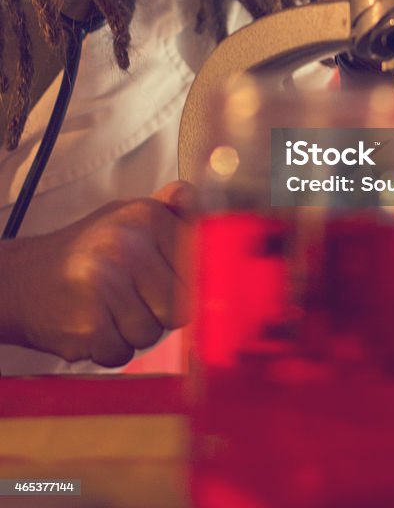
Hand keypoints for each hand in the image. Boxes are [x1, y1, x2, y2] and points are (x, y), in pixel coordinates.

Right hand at [0, 181, 196, 366]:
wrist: (21, 279)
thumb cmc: (86, 251)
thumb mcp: (128, 216)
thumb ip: (171, 210)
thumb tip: (206, 204)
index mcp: (146, 216)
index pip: (200, 266)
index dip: (188, 284)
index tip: (171, 285)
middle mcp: (127, 245)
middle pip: (180, 306)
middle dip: (161, 312)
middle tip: (134, 298)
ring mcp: (106, 283)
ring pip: (152, 334)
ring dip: (134, 333)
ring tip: (111, 310)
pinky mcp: (88, 323)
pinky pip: (123, 354)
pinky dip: (110, 349)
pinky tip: (94, 326)